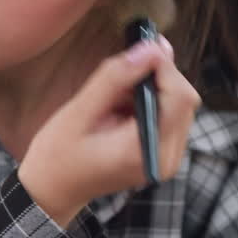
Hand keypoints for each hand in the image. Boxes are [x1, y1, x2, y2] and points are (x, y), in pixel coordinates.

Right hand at [17, 37, 201, 227]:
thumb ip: (115, 78)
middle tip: (123, 69)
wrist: (52, 190)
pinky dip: (151, 101)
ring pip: (180, 105)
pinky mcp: (162, 155)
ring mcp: (166, 159)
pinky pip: (169, 116)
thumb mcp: (79, 111)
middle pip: (185, 100)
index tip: (141, 47)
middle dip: (159, 76)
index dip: (164, 66)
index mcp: (144, 151)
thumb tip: (149, 48)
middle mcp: (164, 158)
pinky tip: (121, 106)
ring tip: (115, 95)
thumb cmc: (58, 155)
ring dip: (154, 88)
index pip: (179, 98)